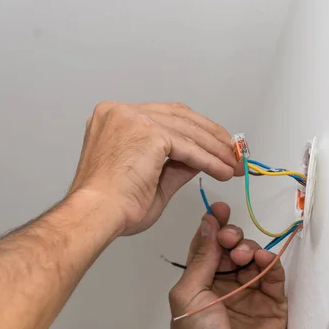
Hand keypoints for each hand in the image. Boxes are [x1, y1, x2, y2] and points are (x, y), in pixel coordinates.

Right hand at [68, 102, 239, 237]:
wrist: (95, 216)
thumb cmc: (112, 206)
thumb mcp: (152, 180)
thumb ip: (176, 165)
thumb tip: (200, 159)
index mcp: (115, 119)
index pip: (165, 117)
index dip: (195, 131)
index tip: (215, 145)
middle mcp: (120, 112)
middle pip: (180, 117)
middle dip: (210, 137)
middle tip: (231, 154)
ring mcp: (132, 117)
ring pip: (187, 130)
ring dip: (214, 150)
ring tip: (233, 166)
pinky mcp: (147, 131)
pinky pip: (188, 146)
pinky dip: (208, 160)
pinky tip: (222, 171)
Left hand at [169, 202, 287, 328]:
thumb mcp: (189, 293)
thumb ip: (201, 258)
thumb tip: (207, 226)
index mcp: (202, 283)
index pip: (208, 247)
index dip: (212, 226)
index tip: (218, 209)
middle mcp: (226, 285)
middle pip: (231, 248)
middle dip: (231, 236)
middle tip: (229, 236)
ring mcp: (249, 292)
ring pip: (252, 256)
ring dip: (247, 248)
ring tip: (241, 255)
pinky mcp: (272, 301)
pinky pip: (273, 273)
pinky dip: (269, 261)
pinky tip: (262, 258)